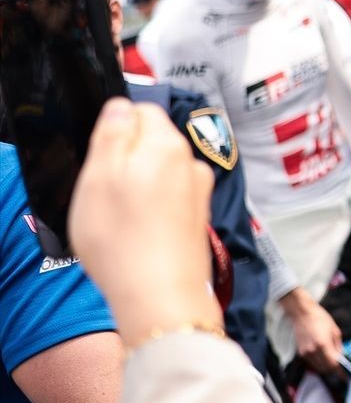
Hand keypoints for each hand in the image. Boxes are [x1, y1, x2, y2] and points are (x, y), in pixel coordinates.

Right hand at [69, 98, 219, 341]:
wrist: (160, 296)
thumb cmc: (123, 238)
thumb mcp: (99, 175)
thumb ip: (113, 132)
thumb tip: (122, 106)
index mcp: (169, 143)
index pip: (141, 111)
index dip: (115, 131)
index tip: (100, 159)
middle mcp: (192, 163)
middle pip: (151, 144)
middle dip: (126, 161)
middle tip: (104, 193)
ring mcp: (200, 193)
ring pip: (160, 174)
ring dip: (139, 188)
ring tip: (120, 219)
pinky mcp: (199, 220)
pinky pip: (169, 203)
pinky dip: (152, 212)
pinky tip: (138, 233)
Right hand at [282, 288, 343, 374]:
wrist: (302, 314)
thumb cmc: (320, 319)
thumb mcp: (335, 331)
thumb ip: (338, 347)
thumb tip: (341, 359)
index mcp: (323, 345)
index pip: (333, 364)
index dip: (340, 372)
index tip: (345, 376)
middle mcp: (313, 351)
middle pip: (325, 369)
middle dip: (334, 370)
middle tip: (341, 368)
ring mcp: (305, 353)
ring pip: (318, 368)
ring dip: (326, 367)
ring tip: (333, 361)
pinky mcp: (300, 353)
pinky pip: (312, 363)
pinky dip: (319, 363)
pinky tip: (323, 356)